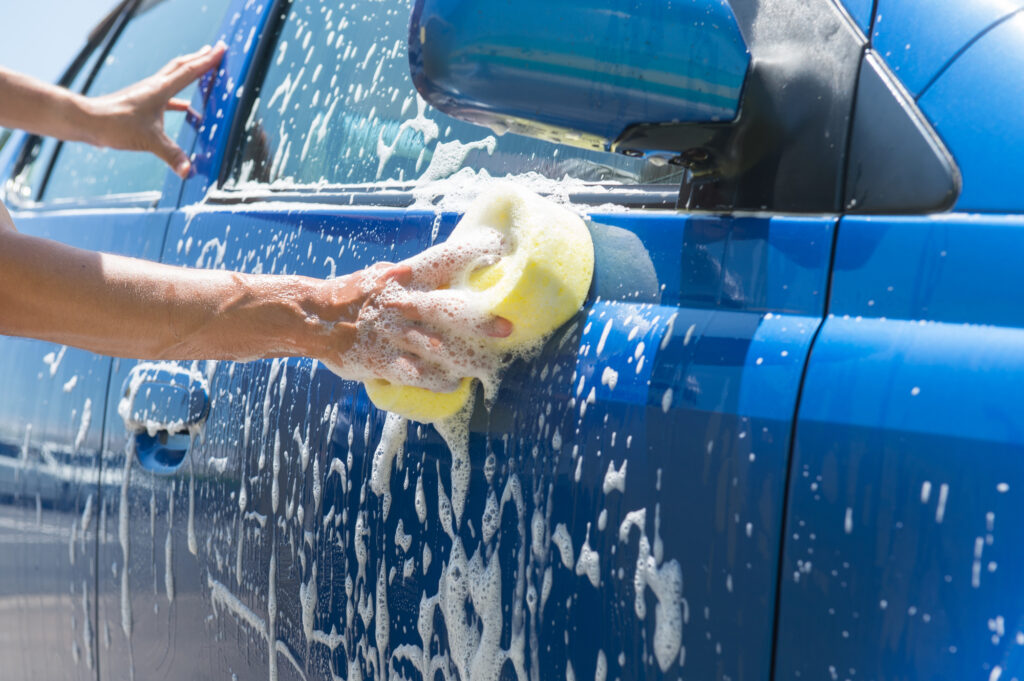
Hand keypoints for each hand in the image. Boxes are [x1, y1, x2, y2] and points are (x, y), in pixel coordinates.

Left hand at [83, 43, 226, 177]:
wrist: (87, 121)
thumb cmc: (115, 125)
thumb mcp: (149, 141)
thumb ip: (172, 155)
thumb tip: (188, 171)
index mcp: (160, 90)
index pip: (190, 71)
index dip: (208, 61)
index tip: (221, 50)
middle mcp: (154, 87)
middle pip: (181, 67)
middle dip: (199, 58)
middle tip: (214, 50)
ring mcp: (146, 94)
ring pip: (172, 78)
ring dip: (188, 72)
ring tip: (201, 70)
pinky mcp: (140, 103)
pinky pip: (166, 97)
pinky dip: (179, 99)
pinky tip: (186, 108)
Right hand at [315, 235, 512, 391]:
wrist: (314, 316)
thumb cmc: (359, 295)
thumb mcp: (387, 275)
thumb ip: (418, 277)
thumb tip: (454, 272)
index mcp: (407, 275)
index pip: (444, 258)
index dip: (472, 252)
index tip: (499, 248)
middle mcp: (403, 301)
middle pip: (448, 308)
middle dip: (479, 320)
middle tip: (507, 328)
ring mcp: (392, 332)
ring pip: (437, 347)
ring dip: (465, 359)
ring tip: (485, 366)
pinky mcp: (382, 359)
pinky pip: (416, 373)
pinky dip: (438, 380)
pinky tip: (453, 384)